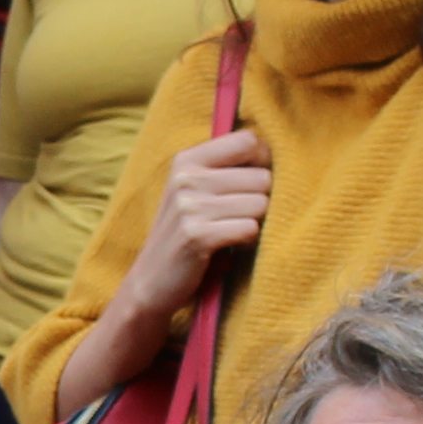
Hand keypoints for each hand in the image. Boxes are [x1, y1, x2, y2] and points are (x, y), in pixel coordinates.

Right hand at [57, 129, 268, 414]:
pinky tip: (228, 248)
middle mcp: (186, 177)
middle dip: (259, 200)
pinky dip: (246, 242)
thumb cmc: (184, 234)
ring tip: (230, 233)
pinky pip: (249, 229)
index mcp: (187, 159)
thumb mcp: (194, 191)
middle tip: (236, 218)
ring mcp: (189, 206)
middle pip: (262, 176)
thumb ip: (225, 169)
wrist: (150, 282)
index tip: (250, 185)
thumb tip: (272, 154)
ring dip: (253, 223)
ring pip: (260, 204)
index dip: (261, 163)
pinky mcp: (196, 235)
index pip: (248, 141)